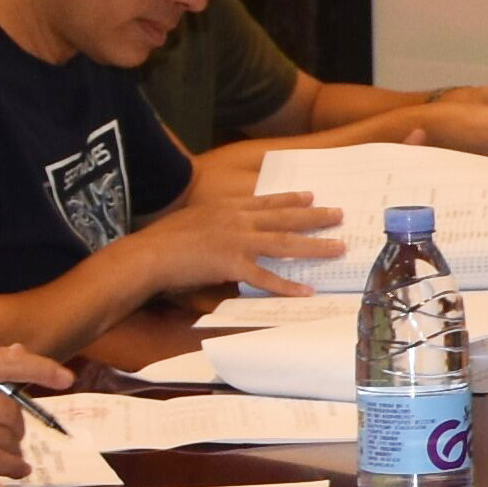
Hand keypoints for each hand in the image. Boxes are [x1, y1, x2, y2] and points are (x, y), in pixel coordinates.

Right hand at [0, 343, 68, 481]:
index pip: (5, 360)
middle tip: (15, 436)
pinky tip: (9, 472)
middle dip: (18, 426)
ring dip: (14, 451)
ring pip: (6, 439)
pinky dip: (8, 471)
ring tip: (12, 457)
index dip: (41, 368)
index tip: (64, 378)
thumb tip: (20, 353)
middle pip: (10, 408)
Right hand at [140, 155, 341, 296]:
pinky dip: (288, 285)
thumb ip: (216, 223)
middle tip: (340, 214)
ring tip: (339, 247)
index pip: (266, 201)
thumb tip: (228, 233)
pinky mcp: (232, 265)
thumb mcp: (195, 220)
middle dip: (315, 216)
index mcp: (228, 208)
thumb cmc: (165, 240)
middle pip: (285, 217)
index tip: (311, 196)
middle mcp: (238, 220)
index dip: (291, 199)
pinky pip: (266, 277)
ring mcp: (237, 241)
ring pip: (285, 243)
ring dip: (315, 245)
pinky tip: (308, 290)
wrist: (148, 254)